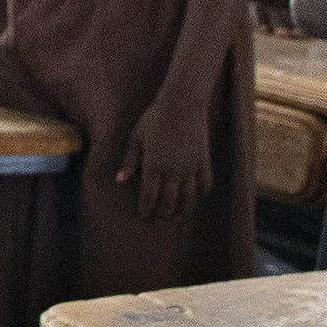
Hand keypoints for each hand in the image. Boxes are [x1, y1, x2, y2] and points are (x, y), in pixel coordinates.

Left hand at [121, 103, 213, 220]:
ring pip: (189, 197)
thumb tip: (120, 180)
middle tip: (159, 221)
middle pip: (169, 201)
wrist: (182, 104)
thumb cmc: (154, 119)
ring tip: (177, 216)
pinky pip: (205, 184)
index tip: (143, 216)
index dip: (146, 209)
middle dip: (163, 214)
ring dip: (183, 209)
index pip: (149, 195)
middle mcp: (173, 170)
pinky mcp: (204, 161)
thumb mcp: (136, 137)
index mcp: (153, 165)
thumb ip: (130, 160)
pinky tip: (195, 198)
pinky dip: (201, 194)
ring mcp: (191, 166)